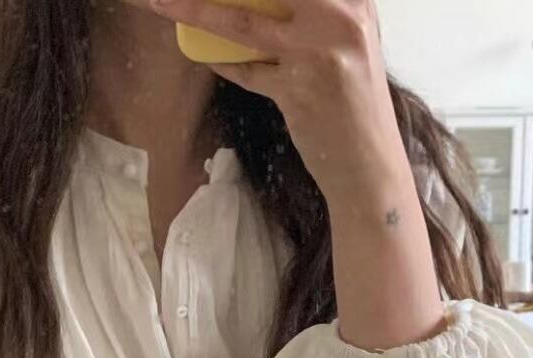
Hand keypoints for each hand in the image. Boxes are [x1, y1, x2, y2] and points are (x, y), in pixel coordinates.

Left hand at [152, 0, 406, 201]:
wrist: (369, 167)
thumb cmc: (355, 106)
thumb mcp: (348, 46)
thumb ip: (317, 15)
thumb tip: (264, 4)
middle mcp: (341, 15)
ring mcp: (318, 51)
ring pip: (242, 21)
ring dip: (196, 9)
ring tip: (164, 2)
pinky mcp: (297, 88)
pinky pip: (246, 70)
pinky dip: (224, 62)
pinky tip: (207, 55)